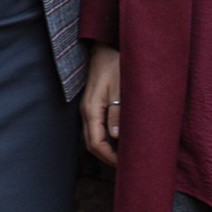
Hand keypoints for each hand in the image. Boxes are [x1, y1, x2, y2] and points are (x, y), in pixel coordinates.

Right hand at [81, 44, 120, 165]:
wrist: (105, 47)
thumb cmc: (114, 65)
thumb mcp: (120, 88)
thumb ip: (117, 113)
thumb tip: (115, 138)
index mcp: (92, 109)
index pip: (96, 143)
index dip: (109, 157)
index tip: (125, 163)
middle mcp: (86, 111)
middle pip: (91, 143)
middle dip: (106, 157)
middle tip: (125, 164)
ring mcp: (87, 108)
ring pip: (92, 136)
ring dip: (105, 148)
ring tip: (123, 154)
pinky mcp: (92, 104)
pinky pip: (95, 127)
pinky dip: (104, 138)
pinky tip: (117, 139)